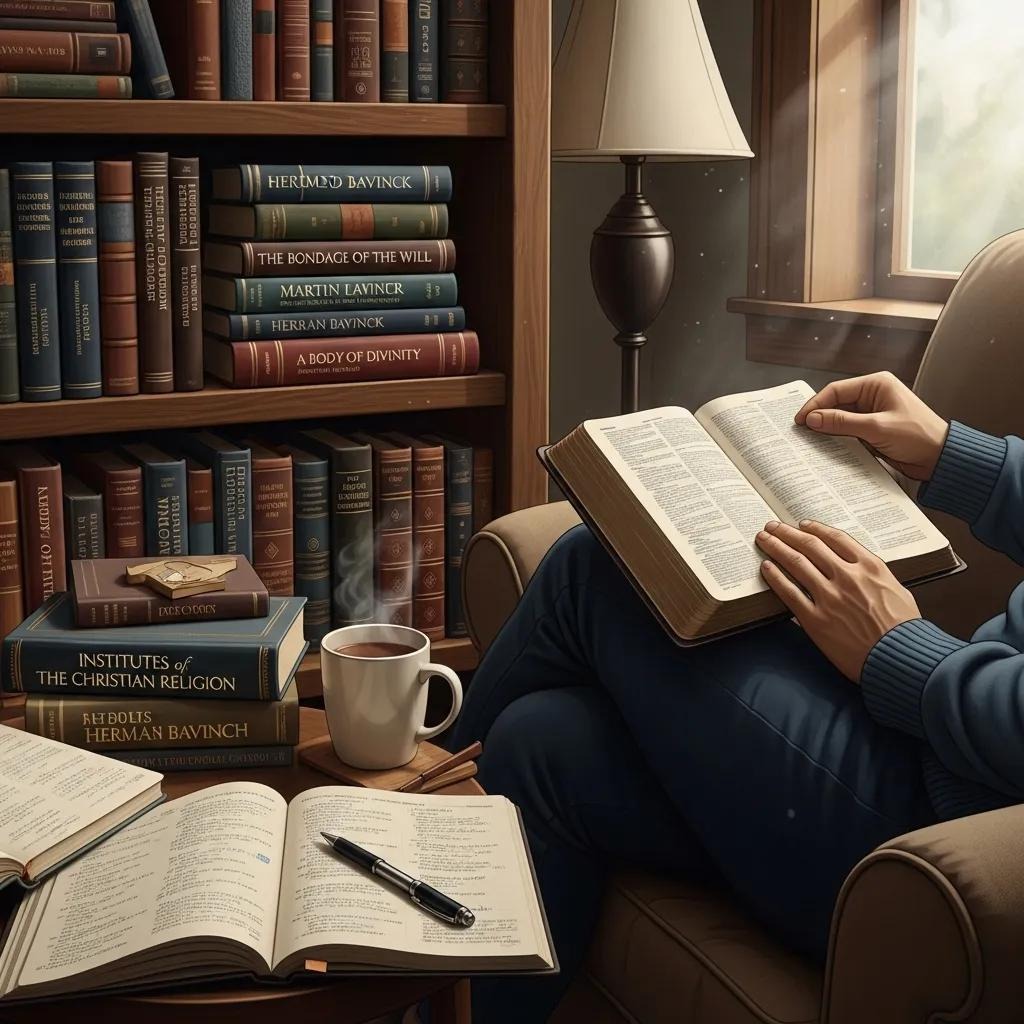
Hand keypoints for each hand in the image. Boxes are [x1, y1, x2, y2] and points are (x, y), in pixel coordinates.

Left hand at [756, 520, 919, 681]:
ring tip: (764, 539)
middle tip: (772, 526)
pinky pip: (790, 592)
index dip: (815, 529)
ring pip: (796, 562)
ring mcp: (830, 597)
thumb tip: (861, 571)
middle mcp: (847, 577)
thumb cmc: (905, 629)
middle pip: (810, 546)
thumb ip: (875, 577)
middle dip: (787, 533)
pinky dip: (775, 577)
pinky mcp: (816, 619)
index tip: (802, 525)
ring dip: (776, 548)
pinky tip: (766, 567)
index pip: (836, 538)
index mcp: (870, 567)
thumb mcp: (897, 591)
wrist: (901, 658)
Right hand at [794, 371, 947, 479]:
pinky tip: (827, 448)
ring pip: (840, 419)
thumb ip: (842, 422)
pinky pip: (848, 432)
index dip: (815, 404)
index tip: (800, 420)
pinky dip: (838, 440)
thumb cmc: (919, 437)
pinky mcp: (873, 430)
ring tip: (811, 441)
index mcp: (877, 385)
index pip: (836, 390)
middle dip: (819, 418)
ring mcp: (872, 414)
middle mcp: (873, 396)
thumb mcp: (876, 428)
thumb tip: (813, 419)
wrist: (941, 459)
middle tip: (801, 432)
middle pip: (836, 404)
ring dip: (828, 430)